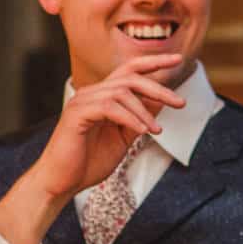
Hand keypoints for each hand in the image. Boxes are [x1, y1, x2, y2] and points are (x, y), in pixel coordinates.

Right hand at [30, 54, 186, 199]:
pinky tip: (142, 132)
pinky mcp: (77, 114)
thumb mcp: (123, 139)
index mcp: (102, 97)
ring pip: (122, 92)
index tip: (177, 60)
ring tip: (156, 131)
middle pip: (130, 77)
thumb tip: (161, 102)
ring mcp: (82, 101)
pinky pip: (110, 108)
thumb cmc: (88, 163)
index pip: (130, 70)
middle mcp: (91, 93)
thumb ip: (139, 119)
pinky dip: (130, 119)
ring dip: (144, 111)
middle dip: (159, 88)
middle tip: (180, 103)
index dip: (154, 62)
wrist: (62, 183)